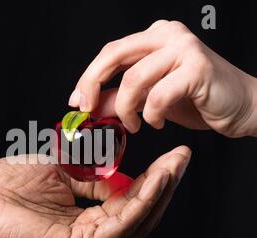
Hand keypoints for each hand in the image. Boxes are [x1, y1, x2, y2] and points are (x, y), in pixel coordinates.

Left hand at [0, 146, 190, 237]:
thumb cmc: (9, 186)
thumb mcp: (62, 174)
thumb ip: (93, 180)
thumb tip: (119, 177)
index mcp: (85, 224)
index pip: (128, 206)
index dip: (152, 182)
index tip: (170, 158)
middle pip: (138, 216)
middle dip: (163, 186)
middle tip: (182, 159)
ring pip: (134, 223)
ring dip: (158, 192)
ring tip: (174, 166)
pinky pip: (117, 226)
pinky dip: (139, 202)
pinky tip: (154, 181)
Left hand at [68, 20, 256, 137]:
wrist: (241, 107)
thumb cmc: (196, 100)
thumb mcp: (149, 100)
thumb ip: (120, 99)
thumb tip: (90, 107)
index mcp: (154, 38)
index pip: (110, 53)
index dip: (88, 77)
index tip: (76, 102)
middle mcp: (167, 36)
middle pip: (114, 55)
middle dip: (93, 85)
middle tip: (87, 110)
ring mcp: (184, 48)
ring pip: (134, 79)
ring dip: (127, 109)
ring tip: (136, 124)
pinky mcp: (197, 68)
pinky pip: (158, 96)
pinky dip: (151, 115)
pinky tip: (158, 121)